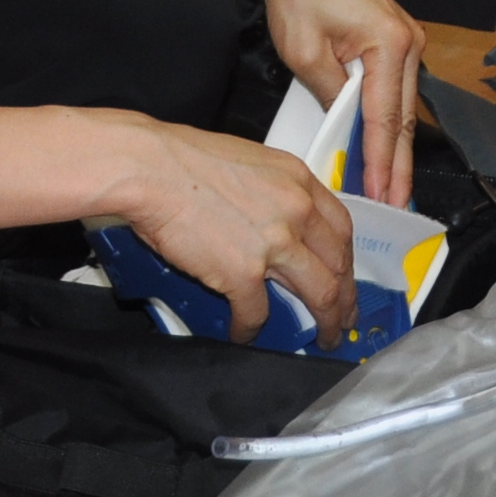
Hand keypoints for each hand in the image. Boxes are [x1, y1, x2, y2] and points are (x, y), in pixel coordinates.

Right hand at [109, 118, 354, 343]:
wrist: (149, 168)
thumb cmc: (184, 159)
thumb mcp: (250, 162)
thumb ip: (275, 192)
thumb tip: (277, 221)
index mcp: (298, 180)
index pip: (341, 228)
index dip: (346, 259)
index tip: (345, 275)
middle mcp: (296, 211)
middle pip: (339, 265)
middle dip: (346, 298)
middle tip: (343, 317)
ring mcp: (274, 244)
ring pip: (320, 294)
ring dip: (324, 322)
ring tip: (320, 336)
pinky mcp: (243, 273)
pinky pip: (258, 313)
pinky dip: (252, 329)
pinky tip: (244, 333)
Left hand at [249, 0, 427, 203]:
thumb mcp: (305, 55)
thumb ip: (332, 98)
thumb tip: (346, 131)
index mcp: (391, 42)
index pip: (387, 118)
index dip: (383, 164)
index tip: (383, 197)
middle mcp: (409, 40)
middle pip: (404, 117)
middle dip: (398, 165)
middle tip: (395, 207)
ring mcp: (406, 38)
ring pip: (402, 106)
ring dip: (394, 146)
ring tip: (391, 188)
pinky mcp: (393, 38)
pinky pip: (394, 89)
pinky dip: (387, 121)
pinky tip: (382, 148)